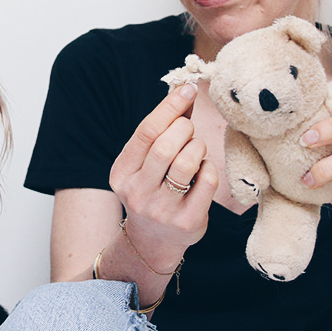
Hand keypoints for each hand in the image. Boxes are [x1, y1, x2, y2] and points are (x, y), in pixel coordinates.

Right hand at [109, 85, 218, 248]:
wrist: (153, 240)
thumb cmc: (153, 189)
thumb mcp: (145, 163)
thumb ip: (161, 130)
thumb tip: (182, 91)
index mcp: (122, 173)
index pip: (146, 132)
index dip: (169, 106)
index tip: (187, 90)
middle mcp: (138, 193)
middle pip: (165, 146)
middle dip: (184, 129)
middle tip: (189, 130)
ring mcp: (162, 210)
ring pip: (187, 163)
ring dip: (197, 147)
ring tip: (195, 150)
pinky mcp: (187, 222)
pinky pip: (207, 181)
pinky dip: (209, 168)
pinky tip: (203, 171)